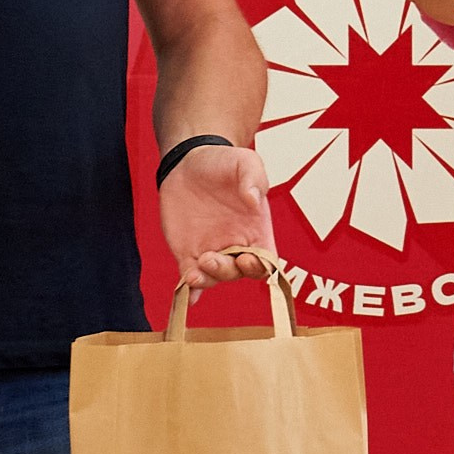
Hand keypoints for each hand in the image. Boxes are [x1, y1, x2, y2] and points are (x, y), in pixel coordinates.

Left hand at [158, 142, 276, 290]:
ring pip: (214, 277)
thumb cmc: (224, 162)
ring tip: (195, 271)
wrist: (190, 162)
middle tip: (211, 258)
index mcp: (257, 230)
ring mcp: (211, 250)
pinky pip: (190, 275)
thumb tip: (254, 200)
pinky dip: (191, 288)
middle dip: (228, 272)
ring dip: (207, 279)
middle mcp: (236, 245)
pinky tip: (188, 292)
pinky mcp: (188, 252)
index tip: (248, 258)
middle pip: (238, 272)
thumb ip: (254, 178)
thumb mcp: (245, 161)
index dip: (261, 266)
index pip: (266, 259)